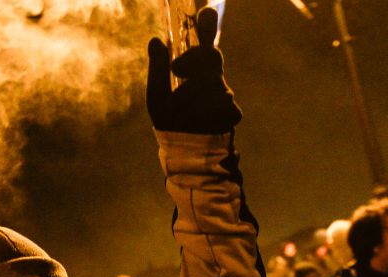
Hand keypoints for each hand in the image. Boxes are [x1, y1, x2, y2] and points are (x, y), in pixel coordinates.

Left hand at [146, 7, 240, 134]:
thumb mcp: (157, 96)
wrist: (185, 153)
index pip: (205, 44)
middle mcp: (213, 80)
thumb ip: (158, 69)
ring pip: (213, 81)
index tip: (207, 12)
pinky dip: (206, 112)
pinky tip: (199, 122)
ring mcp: (224, 96)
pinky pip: (221, 104)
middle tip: (177, 68)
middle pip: (212, 56)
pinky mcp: (232, 114)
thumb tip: (156, 39)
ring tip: (183, 110)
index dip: (208, 26)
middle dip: (194, 59)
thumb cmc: (171, 123)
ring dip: (193, 94)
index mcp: (196, 72)